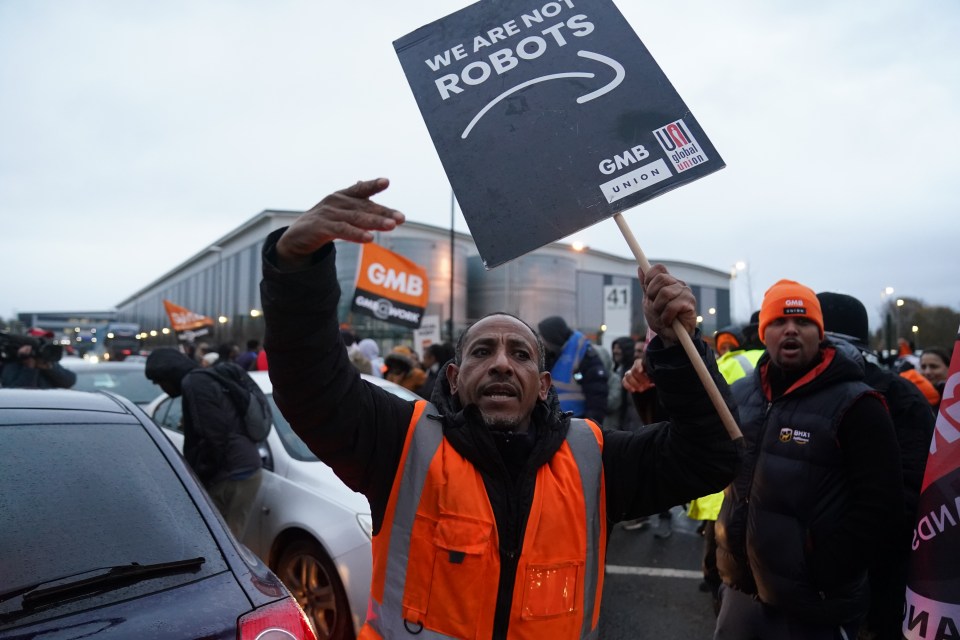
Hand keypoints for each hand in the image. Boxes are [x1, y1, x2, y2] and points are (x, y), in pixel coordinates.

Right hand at [275, 178, 404, 269]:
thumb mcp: (340, 213)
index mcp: (341, 196)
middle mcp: (336, 202)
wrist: (296, 238)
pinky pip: (343, 231)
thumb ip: (358, 207)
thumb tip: (376, 201)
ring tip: (391, 226)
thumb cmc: (323, 223)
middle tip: (401, 218)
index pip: (360, 189)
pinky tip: (369, 238)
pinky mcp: (322, 227)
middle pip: (364, 207)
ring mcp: (328, 214)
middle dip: (384, 212)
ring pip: (356, 218)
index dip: (372, 185)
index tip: (386, 182)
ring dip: (375, 222)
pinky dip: (357, 234)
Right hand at [622, 358, 653, 392]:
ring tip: (642, 389)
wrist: (651, 384)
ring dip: (634, 383)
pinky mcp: (627, 380)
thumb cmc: (655, 379)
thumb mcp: (656, 376)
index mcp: (643, 364)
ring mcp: (631, 373)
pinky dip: (628, 386)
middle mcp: (636, 368)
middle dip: (640, 378)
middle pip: (633, 371)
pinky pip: (624, 381)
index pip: (638, 362)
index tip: (641, 371)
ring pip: (628, 376)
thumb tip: (654, 378)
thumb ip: (654, 376)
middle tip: (647, 384)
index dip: (638, 366)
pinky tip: (634, 390)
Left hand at [640, 264, 696, 344]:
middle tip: (656, 306)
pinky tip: (669, 321)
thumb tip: (640, 268)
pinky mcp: (690, 304)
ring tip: (663, 315)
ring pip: (665, 293)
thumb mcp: (649, 301)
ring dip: (659, 308)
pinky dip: (666, 317)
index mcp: (668, 282)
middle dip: (653, 295)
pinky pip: (672, 306)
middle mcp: (678, 284)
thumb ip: (645, 286)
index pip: (659, 268)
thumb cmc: (660, 318)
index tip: (647, 291)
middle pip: (661, 278)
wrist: (669, 337)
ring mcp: (685, 293)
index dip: (650, 277)